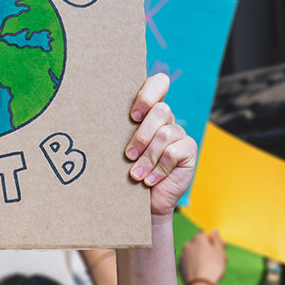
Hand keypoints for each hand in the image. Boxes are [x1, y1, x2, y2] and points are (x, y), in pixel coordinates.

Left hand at [125, 74, 196, 221]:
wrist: (143, 202)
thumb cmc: (126, 170)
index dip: (149, 94)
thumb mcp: (120, 147)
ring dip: (147, 157)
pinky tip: (150, 179)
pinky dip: (158, 168)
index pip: (158, 83)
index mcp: (149, 111)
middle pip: (161, 110)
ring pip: (165, 133)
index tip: (133, 116)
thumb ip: (119, 129)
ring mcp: (179, 133)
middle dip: (142, 135)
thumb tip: (96, 116)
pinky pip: (173, 152)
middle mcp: (166, 118)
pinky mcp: (189, 149)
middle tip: (128, 155)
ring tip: (136, 174)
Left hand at [179, 230, 226, 284]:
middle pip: (201, 245)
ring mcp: (182, 256)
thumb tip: (213, 230)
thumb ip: (216, 239)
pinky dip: (195, 265)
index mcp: (198, 238)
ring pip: (195, 254)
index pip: (207, 234)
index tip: (223, 248)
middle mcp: (188, 244)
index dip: (216, 241)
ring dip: (203, 258)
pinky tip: (203, 272)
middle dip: (210, 250)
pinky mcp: (180, 266)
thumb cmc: (212, 268)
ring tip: (213, 267)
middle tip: (221, 259)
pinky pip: (190, 263)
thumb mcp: (219, 251)